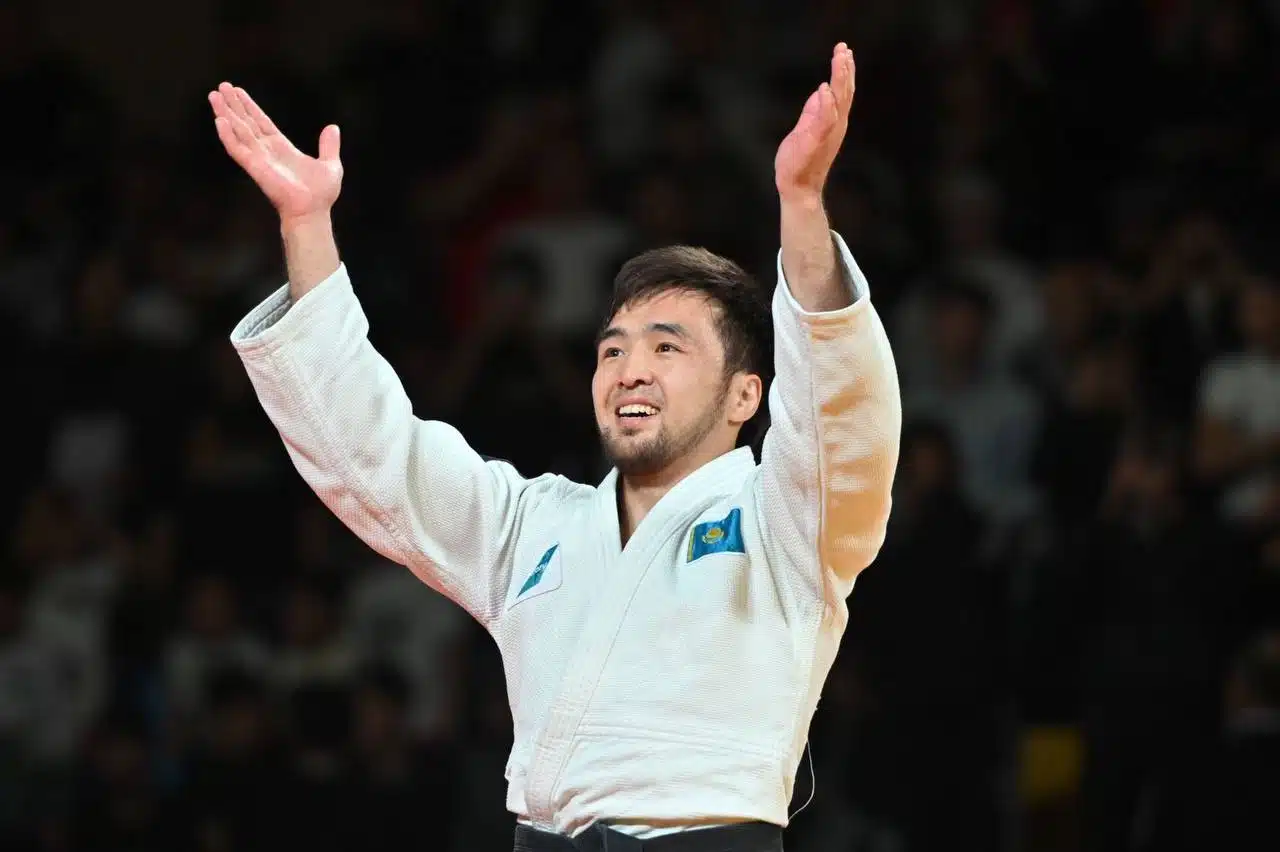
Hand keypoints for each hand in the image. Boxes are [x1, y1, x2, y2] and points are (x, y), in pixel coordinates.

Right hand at [208, 82, 342, 226]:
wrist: (313, 212)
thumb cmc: (320, 194)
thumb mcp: (330, 164)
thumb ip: (329, 145)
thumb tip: (333, 128)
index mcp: (282, 147)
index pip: (261, 122)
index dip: (250, 107)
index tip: (238, 91)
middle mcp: (267, 151)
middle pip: (246, 122)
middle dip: (234, 105)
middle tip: (221, 86)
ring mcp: (259, 158)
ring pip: (238, 131)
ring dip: (226, 113)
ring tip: (214, 96)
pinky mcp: (255, 167)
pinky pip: (237, 149)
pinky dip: (228, 135)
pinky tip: (219, 120)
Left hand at [775, 43, 854, 201]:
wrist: (797, 188)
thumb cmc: (800, 161)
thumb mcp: (805, 129)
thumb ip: (813, 112)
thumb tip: (820, 93)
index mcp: (833, 122)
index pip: (842, 92)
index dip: (844, 72)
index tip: (844, 51)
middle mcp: (835, 126)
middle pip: (844, 93)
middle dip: (844, 69)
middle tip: (844, 48)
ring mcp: (827, 134)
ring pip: (838, 102)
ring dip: (840, 80)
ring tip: (840, 59)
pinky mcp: (816, 141)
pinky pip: (824, 121)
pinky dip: (826, 105)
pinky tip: (824, 89)